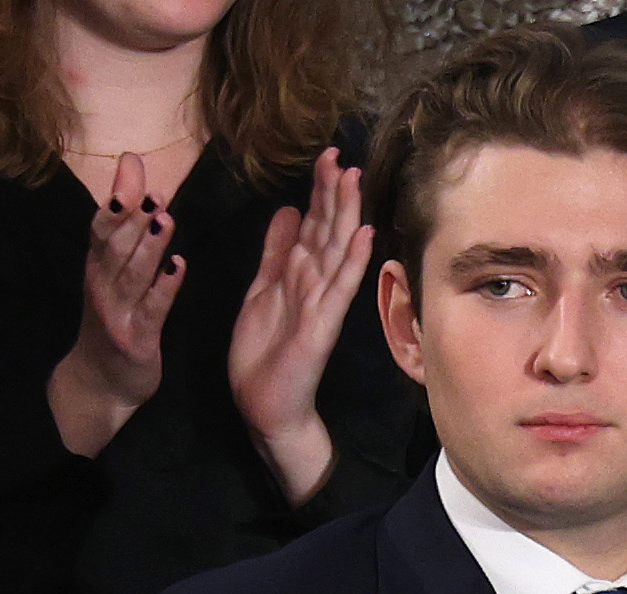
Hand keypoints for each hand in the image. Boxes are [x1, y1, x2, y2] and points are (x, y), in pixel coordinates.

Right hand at [48, 151, 187, 459]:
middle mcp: (102, 286)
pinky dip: (164, 287)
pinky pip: (153, 310)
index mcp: (97, 267)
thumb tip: (138, 184)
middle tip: (153, 189)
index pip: (102, 225)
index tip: (132, 164)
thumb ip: (125, 232)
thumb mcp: (111, 274)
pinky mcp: (137, 340)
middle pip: (115, 244)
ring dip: (149, 246)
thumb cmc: (112, 321)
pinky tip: (178, 266)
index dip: (117, 195)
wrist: (99, 383)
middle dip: (132, 215)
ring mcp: (118, 314)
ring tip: (165, 218)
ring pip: (133, 274)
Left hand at [228, 147, 373, 505]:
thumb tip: (288, 212)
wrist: (265, 405)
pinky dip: (351, 262)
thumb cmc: (265, 353)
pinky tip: (364, 236)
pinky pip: (338, 289)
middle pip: (328, 230)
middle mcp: (316, 284)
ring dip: (346, 215)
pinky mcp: (321, 327)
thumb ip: (276, 253)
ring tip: (354, 180)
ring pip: (335, 251)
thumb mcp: (263, 290)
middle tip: (341, 156)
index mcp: (300, 274)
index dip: (320, 191)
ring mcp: (322, 304)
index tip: (326, 156)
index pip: (314, 223)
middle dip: (334, 193)